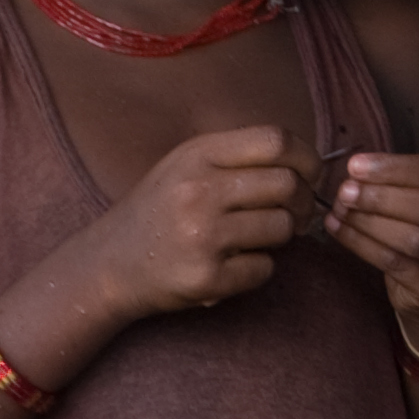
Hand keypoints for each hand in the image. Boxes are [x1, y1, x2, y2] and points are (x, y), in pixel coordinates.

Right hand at [82, 125, 319, 321]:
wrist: (108, 264)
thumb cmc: (158, 213)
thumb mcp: (185, 165)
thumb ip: (236, 157)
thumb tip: (303, 163)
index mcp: (198, 155)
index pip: (275, 140)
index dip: (306, 157)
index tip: (310, 175)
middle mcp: (199, 190)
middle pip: (286, 184)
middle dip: (302, 202)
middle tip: (295, 215)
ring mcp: (202, 236)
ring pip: (280, 228)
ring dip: (280, 237)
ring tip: (256, 239)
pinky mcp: (205, 277)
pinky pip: (263, 269)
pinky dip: (258, 270)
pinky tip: (234, 266)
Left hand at [323, 150, 418, 344]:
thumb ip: (408, 180)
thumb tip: (356, 170)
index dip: (395, 168)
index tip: (356, 166)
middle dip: (381, 197)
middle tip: (345, 191)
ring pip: (414, 238)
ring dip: (371, 222)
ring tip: (341, 210)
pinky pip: (397, 264)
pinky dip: (364, 246)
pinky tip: (341, 230)